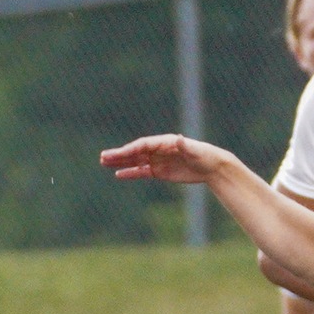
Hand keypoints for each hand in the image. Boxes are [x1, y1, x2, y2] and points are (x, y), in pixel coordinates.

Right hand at [100, 135, 225, 183]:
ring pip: (135, 162)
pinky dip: (130, 173)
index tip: (119, 154)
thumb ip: (185, 146)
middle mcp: (158, 150)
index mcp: (164, 142)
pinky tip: (119, 175)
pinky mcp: (160, 172)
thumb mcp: (195, 151)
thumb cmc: (204, 156)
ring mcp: (157, 161)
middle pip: (134, 152)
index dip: (130, 149)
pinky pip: (141, 172)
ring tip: (104, 163)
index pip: (143, 145)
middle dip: (119, 155)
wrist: (211, 167)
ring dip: (120, 163)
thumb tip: (180, 139)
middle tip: (102, 157)